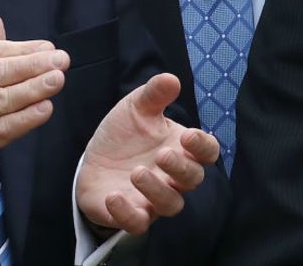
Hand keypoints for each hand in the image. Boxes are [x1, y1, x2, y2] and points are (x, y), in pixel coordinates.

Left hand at [76, 73, 219, 234]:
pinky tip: (114, 197)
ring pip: (171, 204)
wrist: (94, 159)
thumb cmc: (125, 133)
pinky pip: (138, 224)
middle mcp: (173, 177)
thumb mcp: (137, 107)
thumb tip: (171, 78)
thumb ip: (154, 94)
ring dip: (157, 190)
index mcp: (181, 148)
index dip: (203, 147)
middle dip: (181, 168)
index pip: (207, 152)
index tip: (189, 136)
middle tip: (162, 154)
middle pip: (193, 179)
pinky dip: (128, 213)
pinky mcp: (132, 214)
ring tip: (137, 173)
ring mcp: (154, 198)